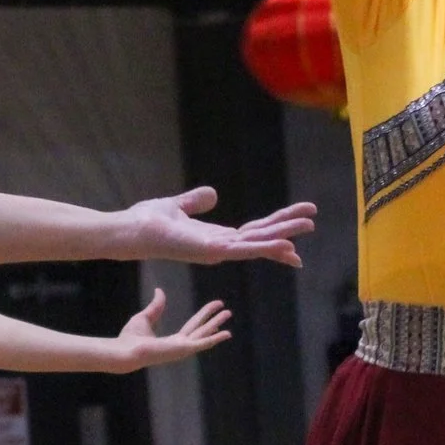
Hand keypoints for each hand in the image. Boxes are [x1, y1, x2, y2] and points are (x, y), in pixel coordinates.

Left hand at [106, 290, 232, 370]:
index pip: (193, 326)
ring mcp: (183, 349)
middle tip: (228, 311)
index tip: (215, 307)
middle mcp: (180, 346)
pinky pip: (203, 343)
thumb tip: (159, 291)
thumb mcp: (145, 316)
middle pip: (202, 329)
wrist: (126, 349)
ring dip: (217, 324)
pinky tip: (227, 333)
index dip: (204, 316)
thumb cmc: (130, 337)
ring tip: (229, 313)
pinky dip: (215, 338)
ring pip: (204, 334)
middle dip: (214, 320)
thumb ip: (156, 305)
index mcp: (173, 340)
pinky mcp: (183, 350)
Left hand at [116, 189, 316, 267]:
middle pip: (262, 236)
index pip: (254, 230)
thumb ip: (196, 201)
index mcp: (217, 237)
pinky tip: (285, 244)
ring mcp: (218, 251)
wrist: (132, 230)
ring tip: (308, 225)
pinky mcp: (211, 251)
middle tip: (313, 219)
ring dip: (284, 236)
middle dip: (288, 228)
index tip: (300, 216)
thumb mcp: (179, 206)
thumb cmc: (149, 222)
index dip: (277, 223)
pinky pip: (244, 248)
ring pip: (259, 242)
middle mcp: (221, 247)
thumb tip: (213, 194)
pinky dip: (265, 247)